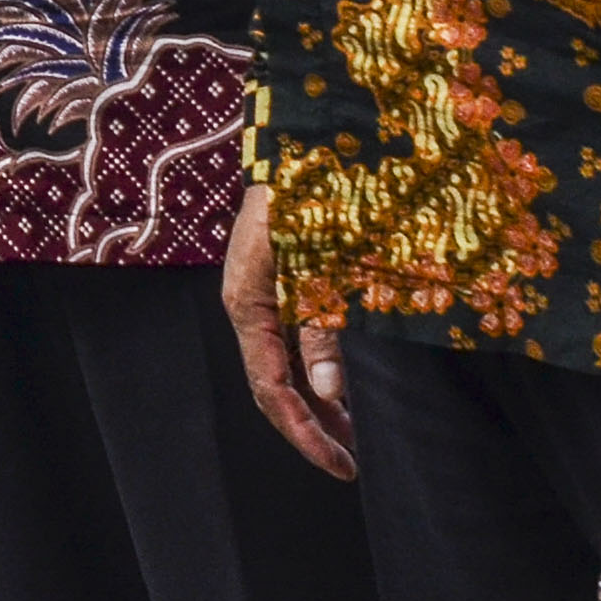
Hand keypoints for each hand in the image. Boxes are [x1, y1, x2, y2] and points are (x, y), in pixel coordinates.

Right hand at [224, 179, 355, 477]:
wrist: (299, 134)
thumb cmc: (311, 192)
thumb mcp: (321, 264)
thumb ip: (322, 327)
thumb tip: (328, 392)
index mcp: (247, 303)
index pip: (270, 389)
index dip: (306, 433)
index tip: (343, 466)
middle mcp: (248, 306)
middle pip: (272, 386)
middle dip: (311, 427)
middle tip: (353, 462)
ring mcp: (260, 295)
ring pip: (281, 368)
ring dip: (316, 404)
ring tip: (354, 434)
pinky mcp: (278, 283)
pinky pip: (289, 344)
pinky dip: (315, 373)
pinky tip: (341, 388)